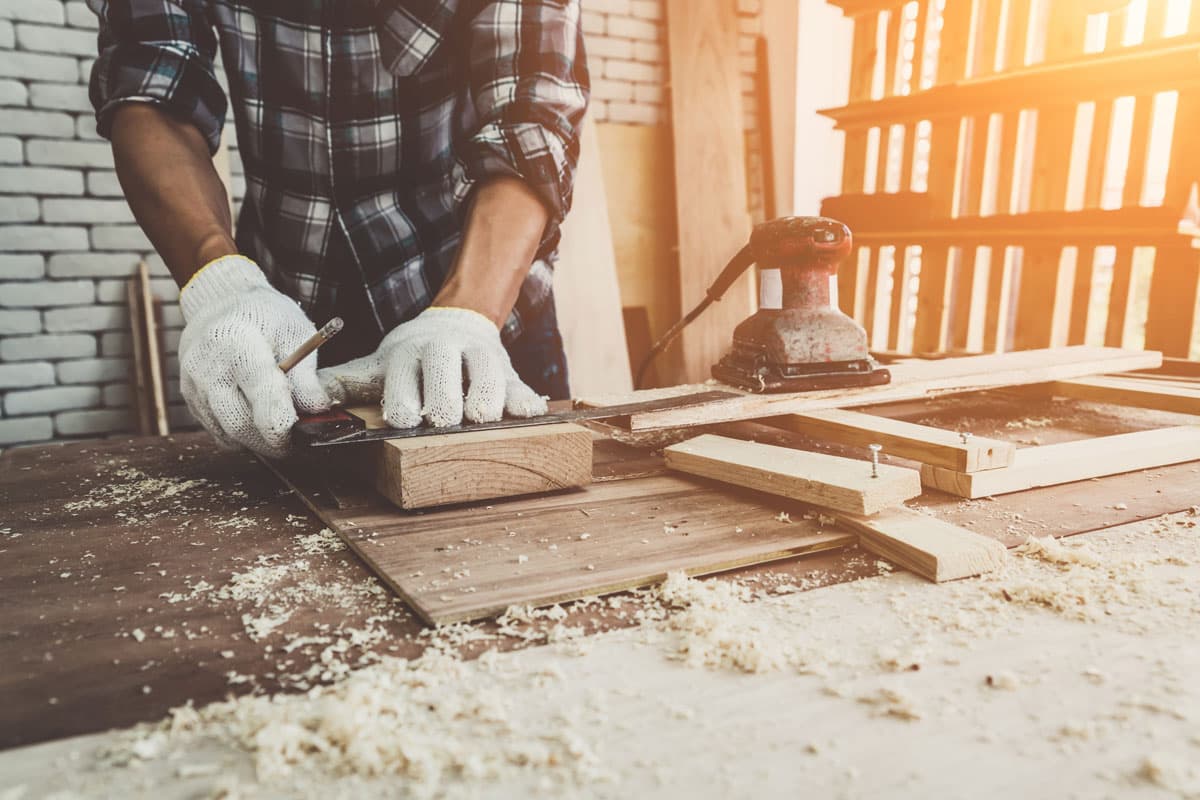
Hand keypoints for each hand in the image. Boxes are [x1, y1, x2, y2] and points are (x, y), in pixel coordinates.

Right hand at [178, 256, 330, 456]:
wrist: (221, 302)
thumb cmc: (264, 317)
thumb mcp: (295, 333)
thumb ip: (305, 374)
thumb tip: (318, 408)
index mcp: (237, 343)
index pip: (260, 394)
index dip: (281, 424)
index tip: (298, 436)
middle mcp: (208, 365)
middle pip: (239, 422)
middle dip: (268, 441)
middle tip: (291, 444)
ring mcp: (193, 382)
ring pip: (226, 432)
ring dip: (254, 441)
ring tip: (276, 433)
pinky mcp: (189, 395)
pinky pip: (215, 430)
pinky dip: (238, 435)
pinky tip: (254, 422)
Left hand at [318, 306, 547, 427]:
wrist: (456, 323)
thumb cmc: (412, 358)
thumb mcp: (377, 365)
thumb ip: (344, 384)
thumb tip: (306, 402)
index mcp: (409, 355)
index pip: (404, 376)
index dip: (405, 399)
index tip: (406, 419)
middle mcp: (445, 353)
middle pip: (447, 375)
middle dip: (445, 401)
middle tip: (444, 422)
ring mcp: (480, 359)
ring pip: (488, 375)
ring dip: (484, 398)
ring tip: (480, 419)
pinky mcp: (508, 371)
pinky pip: (520, 385)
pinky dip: (523, 399)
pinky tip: (527, 413)